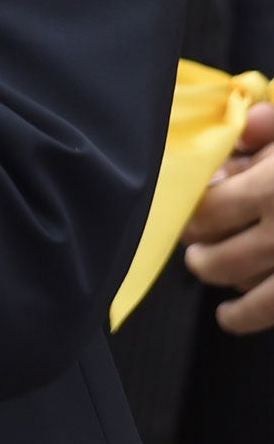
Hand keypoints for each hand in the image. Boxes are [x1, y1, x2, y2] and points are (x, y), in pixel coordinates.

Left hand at [183, 100, 273, 332]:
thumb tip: (242, 125)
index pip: (209, 208)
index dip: (192, 212)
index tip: (189, 212)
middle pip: (220, 257)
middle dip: (200, 257)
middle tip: (195, 253)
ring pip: (254, 300)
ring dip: (230, 301)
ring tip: (218, 295)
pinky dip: (255, 318)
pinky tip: (240, 317)